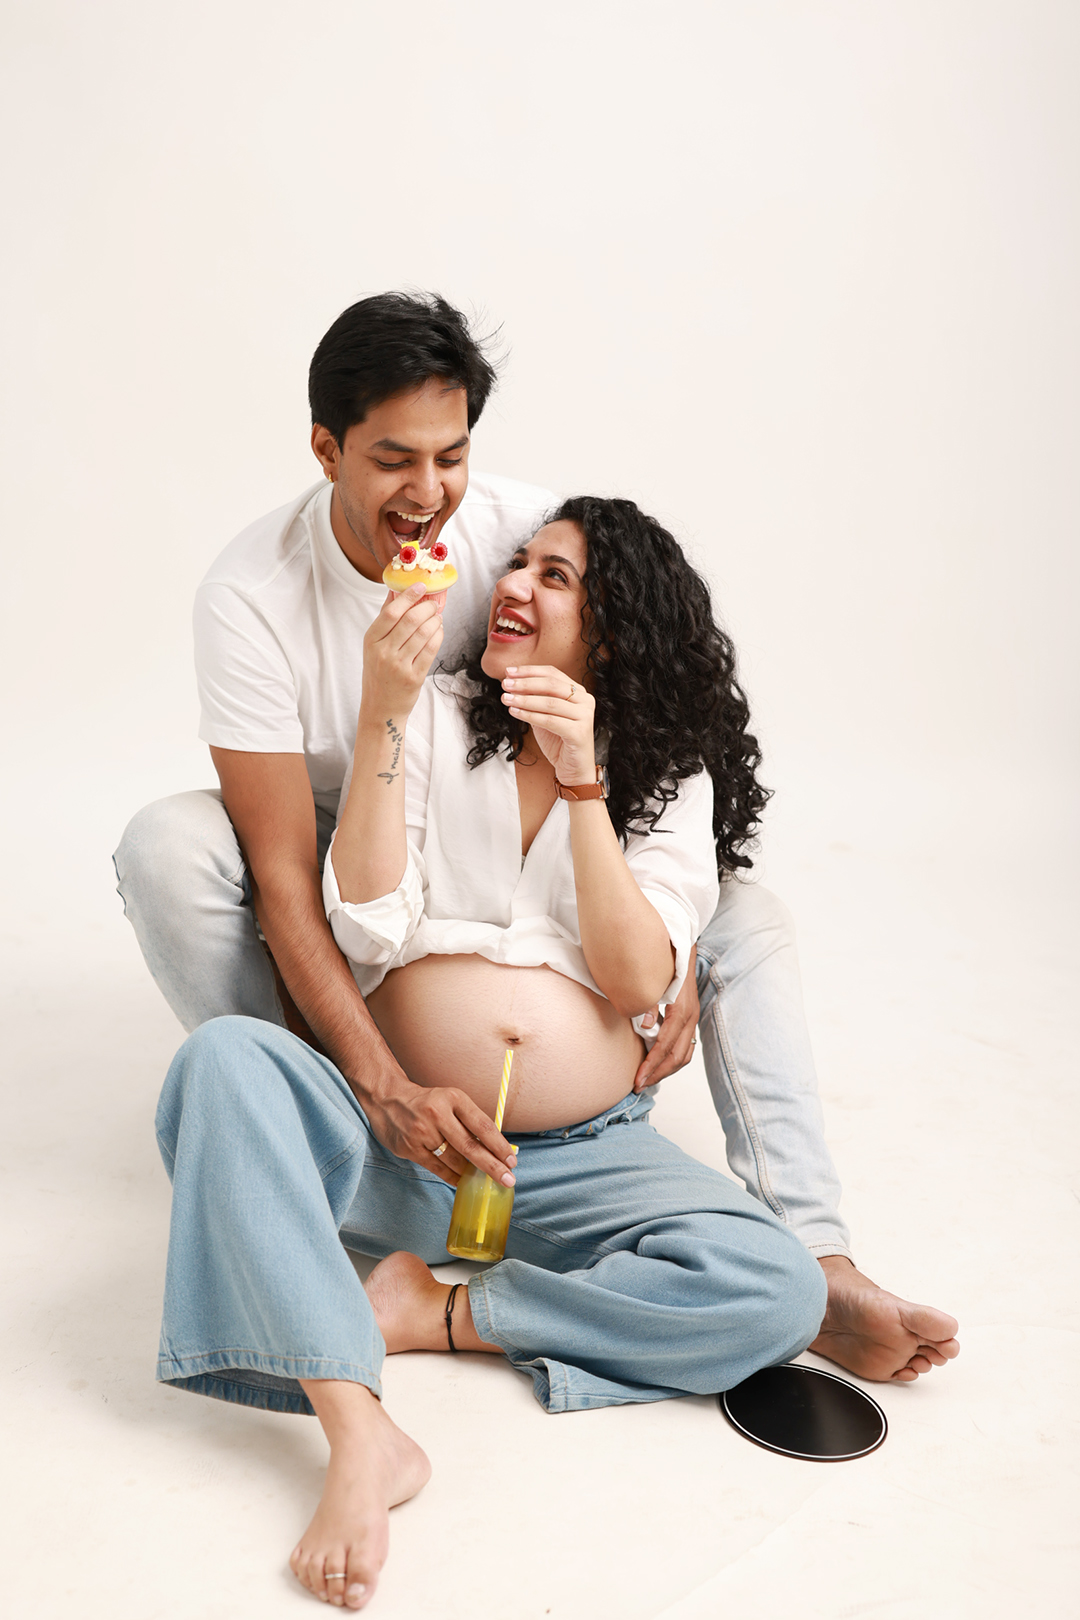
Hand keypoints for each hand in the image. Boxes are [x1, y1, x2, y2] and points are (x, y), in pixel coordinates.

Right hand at [358, 1076, 517, 1189]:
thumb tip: (495, 1148)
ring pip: (454, 1160)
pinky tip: (463, 1181)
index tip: (512, 1160)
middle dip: (492, 1166)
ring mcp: (421, 1132)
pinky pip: (437, 1168)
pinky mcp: (409, 1148)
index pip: (482, 1125)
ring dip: (471, 1173)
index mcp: (453, 1098)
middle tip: (508, 1180)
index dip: (499, 1145)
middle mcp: (437, 1114)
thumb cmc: (427, 1102)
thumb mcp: (450, 1100)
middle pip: (470, 1146)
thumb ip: (469, 1120)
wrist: (387, 1099)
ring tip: (484, 1180)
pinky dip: (452, 1176)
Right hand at [360, 584, 443, 722]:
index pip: (391, 612)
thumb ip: (384, 619)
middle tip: (434, 604)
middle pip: (410, 620)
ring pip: (424, 633)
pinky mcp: (414, 677)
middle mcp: (383, 652)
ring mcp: (399, 666)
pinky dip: (438, 636)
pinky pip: (431, 650)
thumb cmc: (378, 674)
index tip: (421, 586)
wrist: (381, 708)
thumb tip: (395, 591)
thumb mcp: (373, 646)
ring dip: (435, 621)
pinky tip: (438, 631)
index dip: (408, 596)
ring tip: (437, 617)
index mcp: (371, 641)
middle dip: (427, 607)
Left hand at [501, 666, 595, 783]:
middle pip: (551, 685)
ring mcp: (585, 716)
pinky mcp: (580, 733)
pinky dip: (530, 715)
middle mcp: (585, 700)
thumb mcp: (544, 716)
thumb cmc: (559, 742)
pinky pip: (550, 720)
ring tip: (506, 699)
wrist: (574, 770)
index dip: (529, 671)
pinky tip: (515, 712)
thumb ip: (534, 700)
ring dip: (524, 699)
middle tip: (505, 684)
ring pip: (550, 702)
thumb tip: (513, 684)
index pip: (552, 673)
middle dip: (525, 683)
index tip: (508, 672)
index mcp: (579, 692)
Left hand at [633, 945, 698, 1090]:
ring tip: (646, 1079)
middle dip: (657, 1074)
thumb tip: (645, 1025)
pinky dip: (671, 1058)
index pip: (666, 1046)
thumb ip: (648, 1002)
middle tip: (638, 1085)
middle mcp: (691, 1016)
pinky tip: (656, 1063)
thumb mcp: (652, 979)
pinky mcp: (690, 1016)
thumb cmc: (664, 960)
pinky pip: (685, 1045)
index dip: (651, 1065)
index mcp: (681, 1009)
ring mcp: (693, 1016)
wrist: (680, 942)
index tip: (637, 1079)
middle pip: (678, 1056)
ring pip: (684, 1054)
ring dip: (665, 1070)